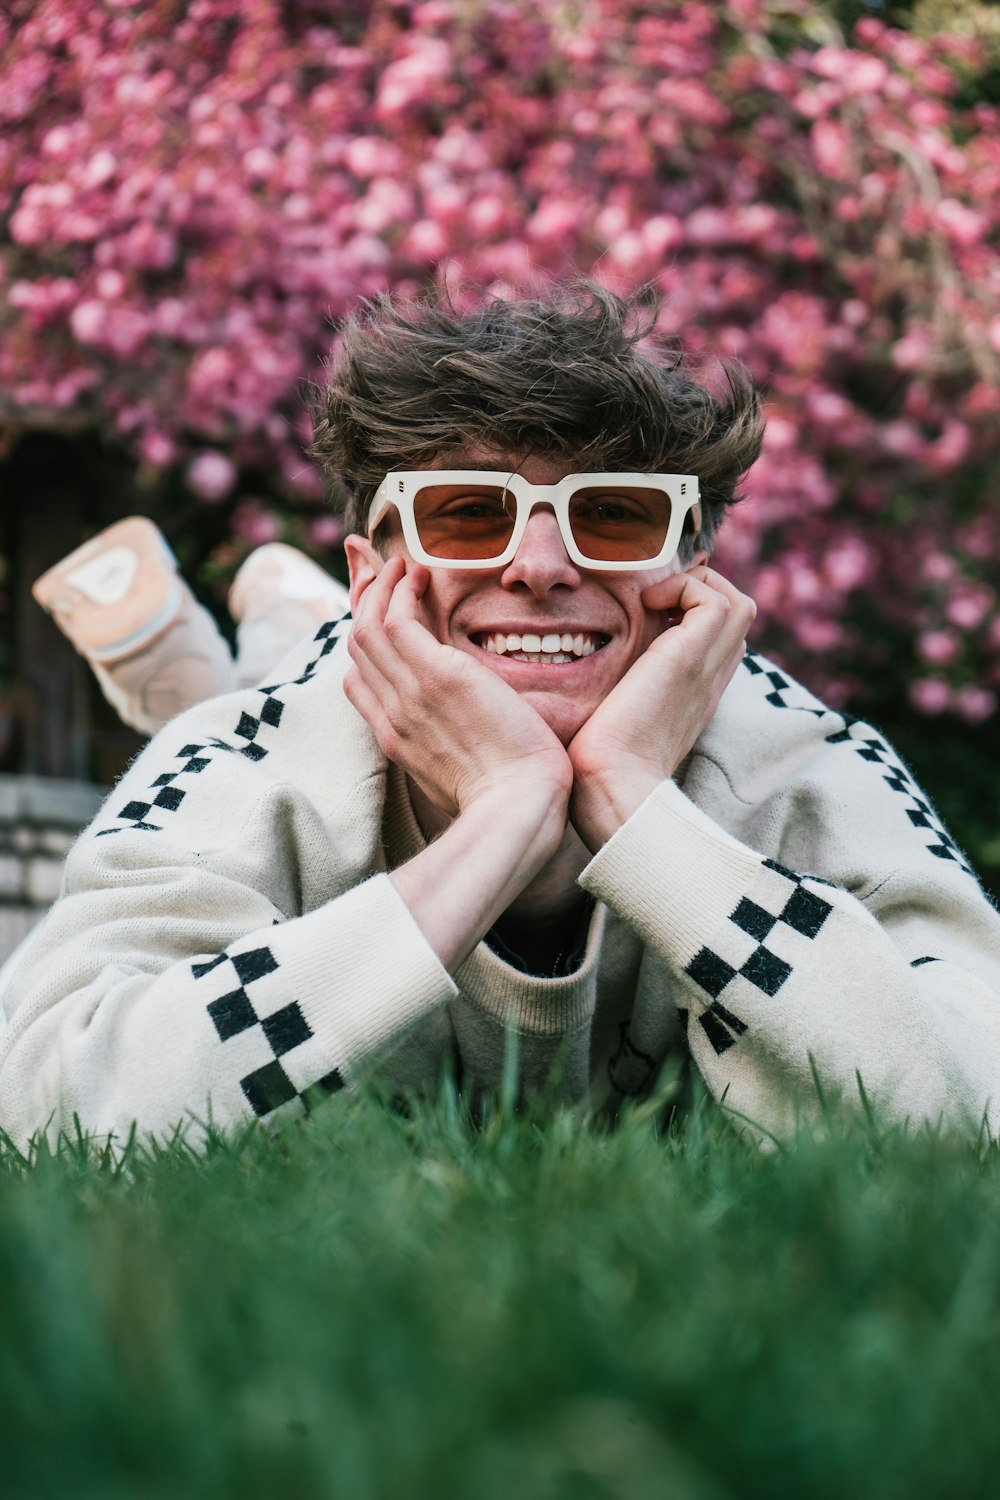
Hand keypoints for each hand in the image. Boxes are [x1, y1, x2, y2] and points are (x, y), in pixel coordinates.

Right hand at [344, 556, 572, 824]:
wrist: (517, 805)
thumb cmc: (507, 796)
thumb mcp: (460, 776)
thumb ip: (447, 749)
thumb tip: (459, 739)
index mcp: (396, 739)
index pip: (359, 682)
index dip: (367, 646)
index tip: (389, 620)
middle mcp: (392, 714)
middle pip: (357, 648)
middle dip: (368, 605)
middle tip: (391, 580)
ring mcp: (409, 694)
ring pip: (369, 627)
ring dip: (383, 588)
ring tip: (404, 568)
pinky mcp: (436, 676)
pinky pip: (398, 619)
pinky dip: (401, 590)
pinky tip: (420, 575)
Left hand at [567, 565, 755, 850]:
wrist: (615, 788)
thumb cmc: (600, 770)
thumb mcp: (611, 725)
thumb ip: (612, 700)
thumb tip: (577, 684)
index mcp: (694, 695)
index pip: (718, 641)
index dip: (692, 614)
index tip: (649, 612)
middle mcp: (709, 680)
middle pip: (737, 615)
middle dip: (699, 592)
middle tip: (654, 597)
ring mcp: (705, 668)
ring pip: (735, 603)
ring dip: (695, 585)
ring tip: (652, 599)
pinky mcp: (690, 655)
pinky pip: (712, 598)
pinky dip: (682, 587)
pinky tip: (645, 605)